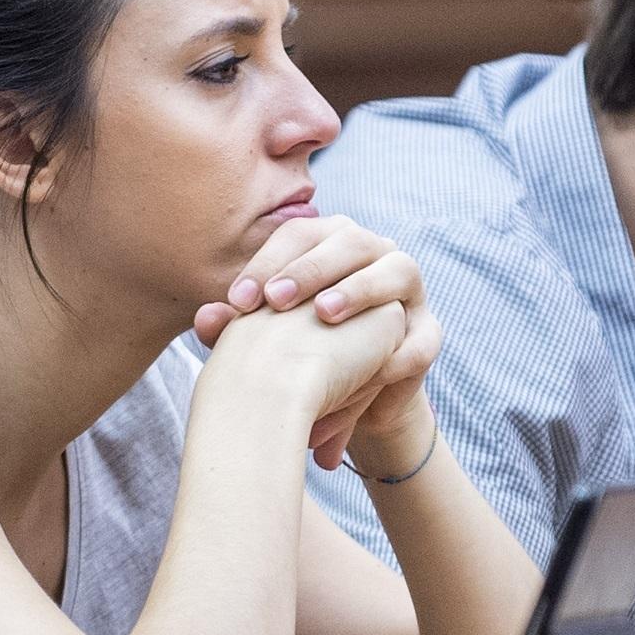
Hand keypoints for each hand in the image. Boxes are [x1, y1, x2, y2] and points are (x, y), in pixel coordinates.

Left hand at [194, 214, 436, 468]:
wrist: (348, 399)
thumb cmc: (299, 354)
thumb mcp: (267, 342)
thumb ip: (237, 329)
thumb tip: (204, 318)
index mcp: (329, 244)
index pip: (299, 235)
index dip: (268, 261)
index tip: (237, 303)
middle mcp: (373, 254)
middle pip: (349, 239)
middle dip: (311, 268)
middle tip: (276, 301)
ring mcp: (408, 290)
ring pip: (398, 268)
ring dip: (361, 288)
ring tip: (325, 314)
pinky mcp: (429, 332)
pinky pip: (424, 335)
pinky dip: (400, 349)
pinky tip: (373, 366)